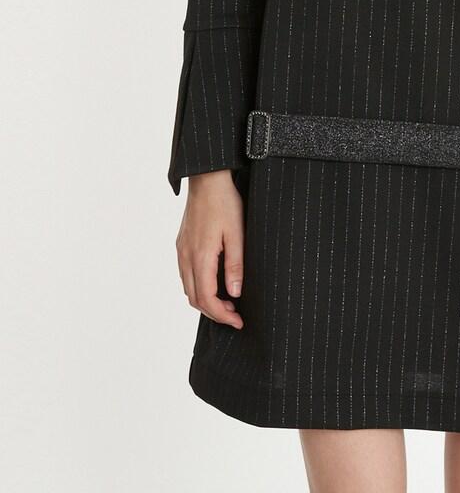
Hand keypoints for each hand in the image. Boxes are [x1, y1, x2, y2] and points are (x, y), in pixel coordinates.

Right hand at [176, 170, 244, 328]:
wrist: (207, 178)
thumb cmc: (225, 202)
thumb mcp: (237, 233)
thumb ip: (235, 265)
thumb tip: (234, 293)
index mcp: (200, 256)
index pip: (206, 298)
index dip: (222, 315)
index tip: (238, 321)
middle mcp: (186, 256)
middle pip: (194, 298)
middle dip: (214, 312)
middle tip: (235, 315)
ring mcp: (181, 250)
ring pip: (188, 288)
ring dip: (205, 301)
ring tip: (227, 302)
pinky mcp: (182, 244)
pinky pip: (186, 274)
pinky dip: (198, 287)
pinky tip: (214, 283)